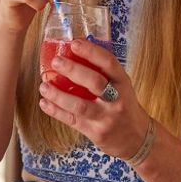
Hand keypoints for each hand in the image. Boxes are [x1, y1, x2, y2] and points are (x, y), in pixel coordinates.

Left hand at [38, 38, 150, 160]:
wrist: (136, 137)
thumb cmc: (124, 105)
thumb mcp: (122, 86)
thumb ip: (103, 73)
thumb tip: (75, 52)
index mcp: (123, 83)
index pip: (109, 63)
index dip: (91, 52)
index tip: (74, 43)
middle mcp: (116, 99)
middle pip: (94, 82)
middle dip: (73, 70)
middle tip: (56, 62)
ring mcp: (106, 117)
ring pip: (80, 105)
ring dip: (59, 95)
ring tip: (44, 86)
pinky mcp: (96, 132)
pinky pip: (72, 121)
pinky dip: (56, 111)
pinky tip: (44, 103)